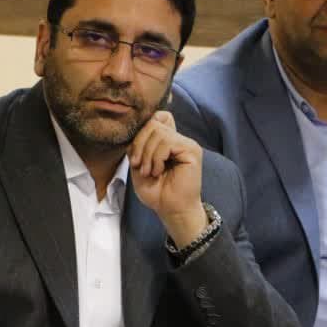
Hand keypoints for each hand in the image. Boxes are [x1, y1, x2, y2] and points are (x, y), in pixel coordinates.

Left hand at [127, 112, 207, 247]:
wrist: (171, 209)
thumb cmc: (156, 191)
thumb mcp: (138, 165)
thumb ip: (137, 145)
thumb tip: (136, 128)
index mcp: (167, 141)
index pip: (157, 117)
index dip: (142, 129)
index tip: (135, 153)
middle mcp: (178, 139)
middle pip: (153, 122)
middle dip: (139, 144)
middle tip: (137, 165)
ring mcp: (186, 144)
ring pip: (158, 132)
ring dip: (147, 154)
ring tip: (148, 171)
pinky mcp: (192, 150)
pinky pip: (167, 143)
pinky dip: (156, 158)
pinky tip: (157, 171)